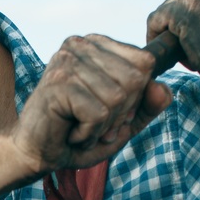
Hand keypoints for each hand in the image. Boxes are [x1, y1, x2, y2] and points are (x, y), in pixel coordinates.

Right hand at [8, 34, 171, 175]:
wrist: (35, 153)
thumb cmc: (77, 134)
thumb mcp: (122, 121)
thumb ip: (148, 105)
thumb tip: (164, 89)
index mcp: (96, 45)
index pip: (144, 62)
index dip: (135, 96)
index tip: (107, 110)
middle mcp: (79, 45)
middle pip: (134, 79)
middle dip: (120, 113)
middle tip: (92, 122)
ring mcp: (66, 62)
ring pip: (117, 98)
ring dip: (103, 127)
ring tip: (79, 127)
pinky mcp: (58, 84)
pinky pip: (99, 114)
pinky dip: (89, 134)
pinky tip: (70, 132)